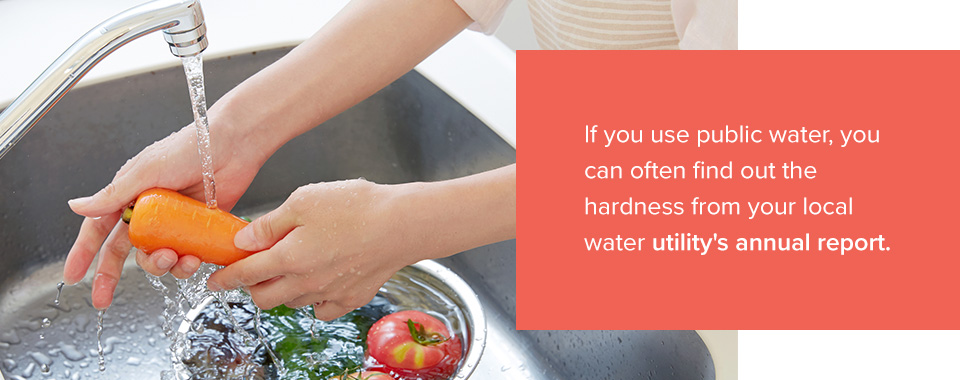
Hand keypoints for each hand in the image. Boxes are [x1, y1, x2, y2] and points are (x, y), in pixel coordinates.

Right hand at [64, 112, 269, 308]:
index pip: (98, 228)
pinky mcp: (197, 229)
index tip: (74, 275)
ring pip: (156, 256)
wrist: (233, 147)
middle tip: (104, 297)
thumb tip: (75, 206)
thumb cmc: (189, 148)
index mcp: (129, 194)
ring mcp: (174, 222)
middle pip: (123, 250)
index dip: (84, 252)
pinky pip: (186, 255)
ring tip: (175, 257)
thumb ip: (112, 194)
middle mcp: (149, 210)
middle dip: (111, 275)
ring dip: (161, 265)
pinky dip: (187, 263)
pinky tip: (195, 258)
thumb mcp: (146, 171)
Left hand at [206, 165, 515, 319]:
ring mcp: (329, 294)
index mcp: (288, 258)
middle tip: (253, 271)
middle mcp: (305, 283)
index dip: (224, 278)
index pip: (244, 275)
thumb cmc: (356, 206)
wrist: (402, 224)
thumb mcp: (304, 200)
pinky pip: (322, 310)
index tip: (213, 280)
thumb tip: (243, 241)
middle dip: (252, 287)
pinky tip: (318, 282)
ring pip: (292, 302)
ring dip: (282, 290)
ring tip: (289, 268)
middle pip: (264, 298)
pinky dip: (313, 301)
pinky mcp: (351, 298)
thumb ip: (270, 224)